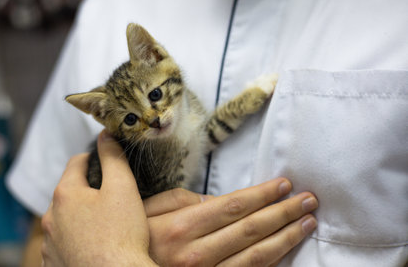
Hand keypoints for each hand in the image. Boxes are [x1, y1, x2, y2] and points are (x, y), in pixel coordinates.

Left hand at [41, 130, 156, 266]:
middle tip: (109, 196)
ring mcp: (50, 243)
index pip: (76, 163)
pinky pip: (62, 243)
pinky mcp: (53, 263)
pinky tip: (92, 243)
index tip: (104, 161)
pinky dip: (74, 238)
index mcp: (66, 194)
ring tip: (102, 223)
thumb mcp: (123, 187)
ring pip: (64, 219)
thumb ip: (113, 157)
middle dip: (86, 189)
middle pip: (69, 192)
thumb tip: (106, 135)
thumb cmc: (121, 235)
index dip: (92, 158)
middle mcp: (51, 218)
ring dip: (78, 215)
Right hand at [144, 179, 317, 265]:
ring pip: (257, 255)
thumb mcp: (148, 211)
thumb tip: (217, 200)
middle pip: (250, 228)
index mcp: (180, 226)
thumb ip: (181, 200)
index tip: (283, 185)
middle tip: (308, 200)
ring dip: (286, 236)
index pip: (233, 206)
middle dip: (283, 212)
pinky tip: (286, 249)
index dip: (262, 195)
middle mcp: (197, 252)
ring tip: (307, 221)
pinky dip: (272, 261)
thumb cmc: (136, 239)